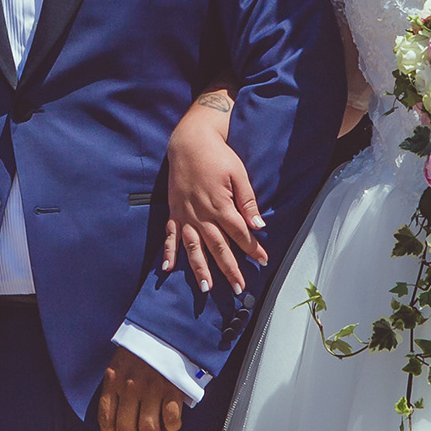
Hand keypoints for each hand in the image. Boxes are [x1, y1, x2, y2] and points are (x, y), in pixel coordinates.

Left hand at [96, 346, 186, 430]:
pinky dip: (172, 426)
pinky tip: (171, 422)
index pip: (106, 418)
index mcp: (114, 379)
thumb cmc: (142, 348)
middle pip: (126, 428)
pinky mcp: (173, 388)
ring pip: (148, 429)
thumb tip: (115, 421)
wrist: (166, 328)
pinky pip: (171, 419)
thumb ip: (115, 387)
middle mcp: (130, 386)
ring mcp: (152, 388)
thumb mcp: (119, 363)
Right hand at [161, 96, 263, 289]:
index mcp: (221, 206)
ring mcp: (185, 215)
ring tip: (206, 287)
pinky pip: (170, 236)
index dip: (253, 249)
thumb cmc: (217, 156)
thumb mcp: (238, 175)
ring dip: (200, 269)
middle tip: (238, 288)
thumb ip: (248, 203)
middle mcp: (202, 215)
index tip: (263, 261)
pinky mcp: (174, 212)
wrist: (189, 141)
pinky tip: (168, 269)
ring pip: (193, 248)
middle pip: (218, 248)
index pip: (240, 234)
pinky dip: (168, 252)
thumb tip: (258, 226)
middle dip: (230, 269)